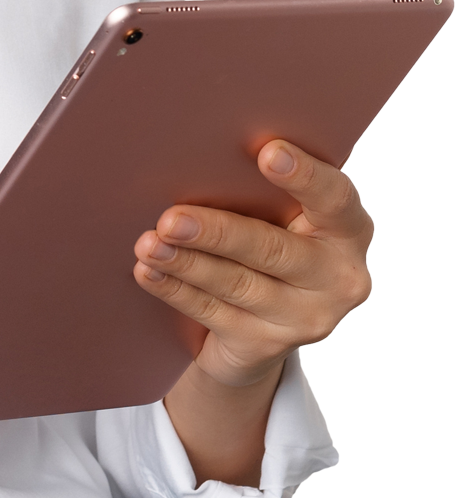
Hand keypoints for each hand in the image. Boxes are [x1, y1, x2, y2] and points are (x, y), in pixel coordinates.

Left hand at [133, 139, 373, 389]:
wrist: (268, 327)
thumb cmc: (272, 243)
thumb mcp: (283, 216)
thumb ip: (263, 190)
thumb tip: (205, 154)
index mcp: (348, 231)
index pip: (335, 199)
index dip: (305, 176)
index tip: (268, 152)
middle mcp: (338, 278)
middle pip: (274, 250)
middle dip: (218, 234)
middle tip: (171, 219)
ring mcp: (305, 318)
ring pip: (237, 284)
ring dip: (186, 263)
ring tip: (149, 244)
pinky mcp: (266, 345)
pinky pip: (214, 314)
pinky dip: (176, 290)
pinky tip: (149, 272)